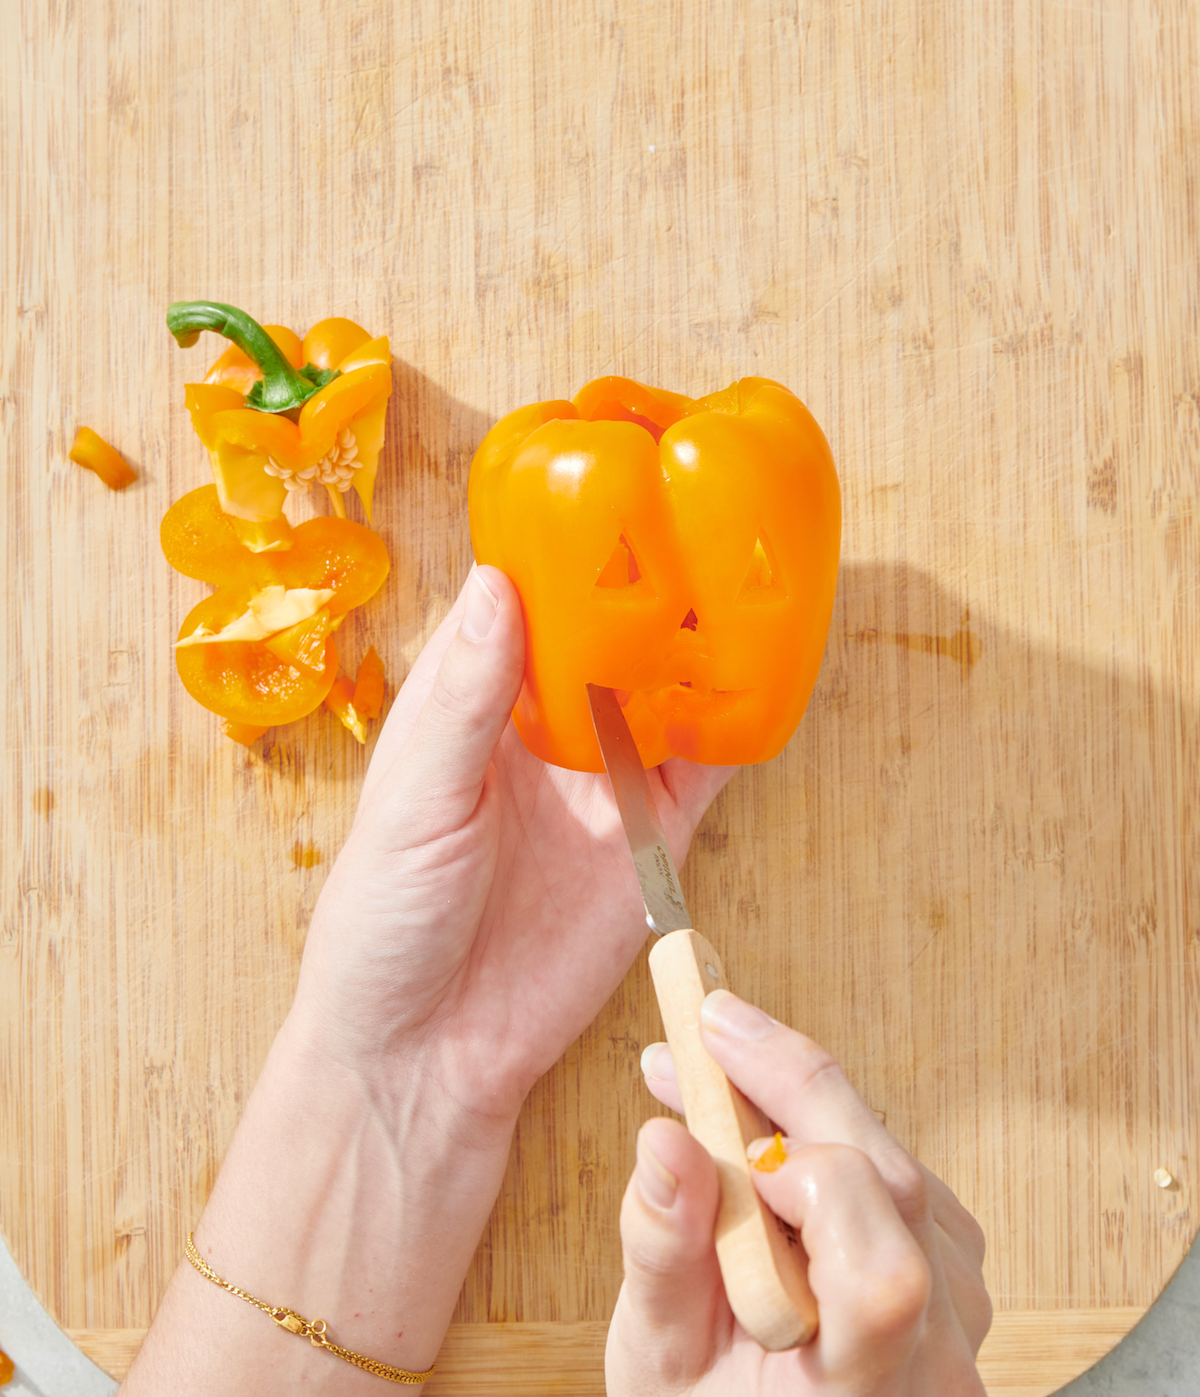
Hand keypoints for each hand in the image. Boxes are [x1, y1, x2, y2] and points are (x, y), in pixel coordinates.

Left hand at [292, 565, 732, 1121]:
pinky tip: (767, 679)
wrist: (428, 1059)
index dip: (557, 545)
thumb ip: (465, 700)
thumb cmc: (384, 925)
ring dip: (701, 640)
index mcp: (469, 704)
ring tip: (747, 570)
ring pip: (664, 689)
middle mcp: (541, 730)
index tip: (602, 477)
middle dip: (647, 580)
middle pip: (604, 633)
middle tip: (698, 510)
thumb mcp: (413, 803)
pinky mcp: (652, 841)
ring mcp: (602, 784)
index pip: (519, 601)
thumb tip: (498, 582)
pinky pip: (707, 771)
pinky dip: (737, 725)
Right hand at [607, 991, 990, 1395]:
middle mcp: (939, 1354)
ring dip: (798, 1103)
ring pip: (890, 1160)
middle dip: (789, 1085)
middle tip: (705, 1024)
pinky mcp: (953, 1266)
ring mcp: (961, 1307)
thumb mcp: (658, 1363)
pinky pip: (891, 1169)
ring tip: (706, 1083)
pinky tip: (758, 1134)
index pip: (882, 1278)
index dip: (806, 1180)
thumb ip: (664, 1255)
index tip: (714, 1108)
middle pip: (889, 1182)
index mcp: (866, 1393)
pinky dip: (823, 1134)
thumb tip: (665, 1139)